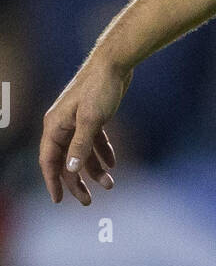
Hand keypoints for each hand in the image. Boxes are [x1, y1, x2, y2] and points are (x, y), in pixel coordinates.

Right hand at [40, 55, 130, 204]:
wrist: (115, 64)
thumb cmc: (100, 89)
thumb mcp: (91, 120)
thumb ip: (81, 146)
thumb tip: (71, 170)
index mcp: (55, 126)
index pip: (49, 161)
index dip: (53, 181)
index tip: (58, 200)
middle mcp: (62, 125)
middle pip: (66, 160)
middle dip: (77, 181)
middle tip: (88, 201)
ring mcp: (77, 121)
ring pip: (83, 152)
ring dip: (94, 169)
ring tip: (110, 185)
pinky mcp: (92, 116)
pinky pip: (94, 141)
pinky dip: (102, 153)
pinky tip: (112, 164)